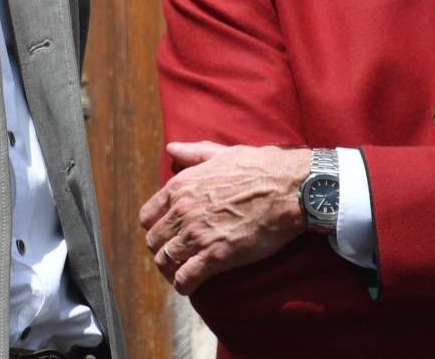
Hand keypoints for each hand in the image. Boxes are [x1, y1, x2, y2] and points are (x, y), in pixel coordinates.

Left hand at [138, 141, 309, 294]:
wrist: (287, 188)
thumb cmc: (258, 168)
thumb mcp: (219, 153)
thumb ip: (192, 154)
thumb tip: (172, 148)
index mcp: (180, 187)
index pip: (148, 216)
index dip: (155, 227)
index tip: (166, 233)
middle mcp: (182, 211)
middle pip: (154, 240)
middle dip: (161, 249)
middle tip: (175, 256)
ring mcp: (196, 234)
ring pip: (164, 260)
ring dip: (170, 269)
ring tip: (181, 273)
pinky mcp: (215, 256)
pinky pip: (185, 278)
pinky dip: (184, 285)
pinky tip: (190, 286)